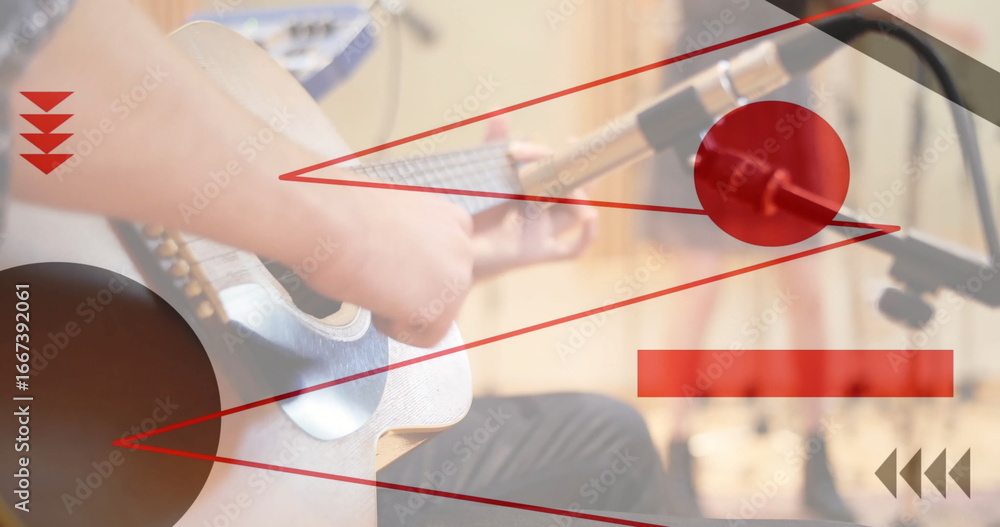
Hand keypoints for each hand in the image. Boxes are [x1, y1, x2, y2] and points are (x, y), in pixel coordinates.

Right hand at [288, 182, 474, 347]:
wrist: (327, 217)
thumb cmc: (340, 210)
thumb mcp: (390, 216)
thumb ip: (409, 239)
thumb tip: (398, 258)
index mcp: (452, 219)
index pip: (444, 265)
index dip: (411, 273)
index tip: (385, 266)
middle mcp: (463, 245)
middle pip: (441, 293)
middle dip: (409, 293)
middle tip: (373, 275)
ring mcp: (458, 275)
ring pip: (434, 316)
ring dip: (401, 309)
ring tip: (372, 282)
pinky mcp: (442, 306)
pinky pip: (423, 337)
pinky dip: (394, 328)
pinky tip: (375, 297)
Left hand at [472, 118, 598, 278]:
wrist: (454, 245)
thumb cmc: (469, 210)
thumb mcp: (484, 173)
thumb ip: (493, 143)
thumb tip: (497, 108)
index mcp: (533, 187)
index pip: (558, 168)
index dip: (564, 155)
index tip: (567, 140)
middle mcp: (543, 209)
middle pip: (576, 190)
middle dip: (586, 172)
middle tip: (588, 156)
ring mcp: (543, 231)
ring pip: (578, 215)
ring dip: (583, 199)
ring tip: (576, 187)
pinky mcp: (539, 252)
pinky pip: (573, 249)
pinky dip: (588, 235)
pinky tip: (591, 217)